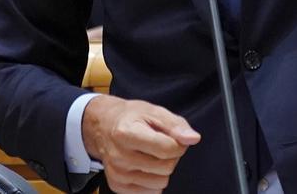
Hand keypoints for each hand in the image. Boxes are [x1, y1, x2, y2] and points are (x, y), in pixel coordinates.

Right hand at [82, 95, 200, 193]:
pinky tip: (146, 166)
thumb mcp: (154, 111)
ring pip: (160, 182)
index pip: (168, 149)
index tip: (174, 137)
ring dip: (163, 169)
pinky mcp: (118, 186)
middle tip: (163, 145)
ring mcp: (117, 174)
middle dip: (172, 156)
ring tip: (153, 155)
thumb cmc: (131, 118)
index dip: (179, 143)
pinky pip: (151, 192)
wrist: (104, 127)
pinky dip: (154, 180)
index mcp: (127, 134)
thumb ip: (176, 125)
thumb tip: (193, 139)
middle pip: (166, 168)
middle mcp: (119, 156)